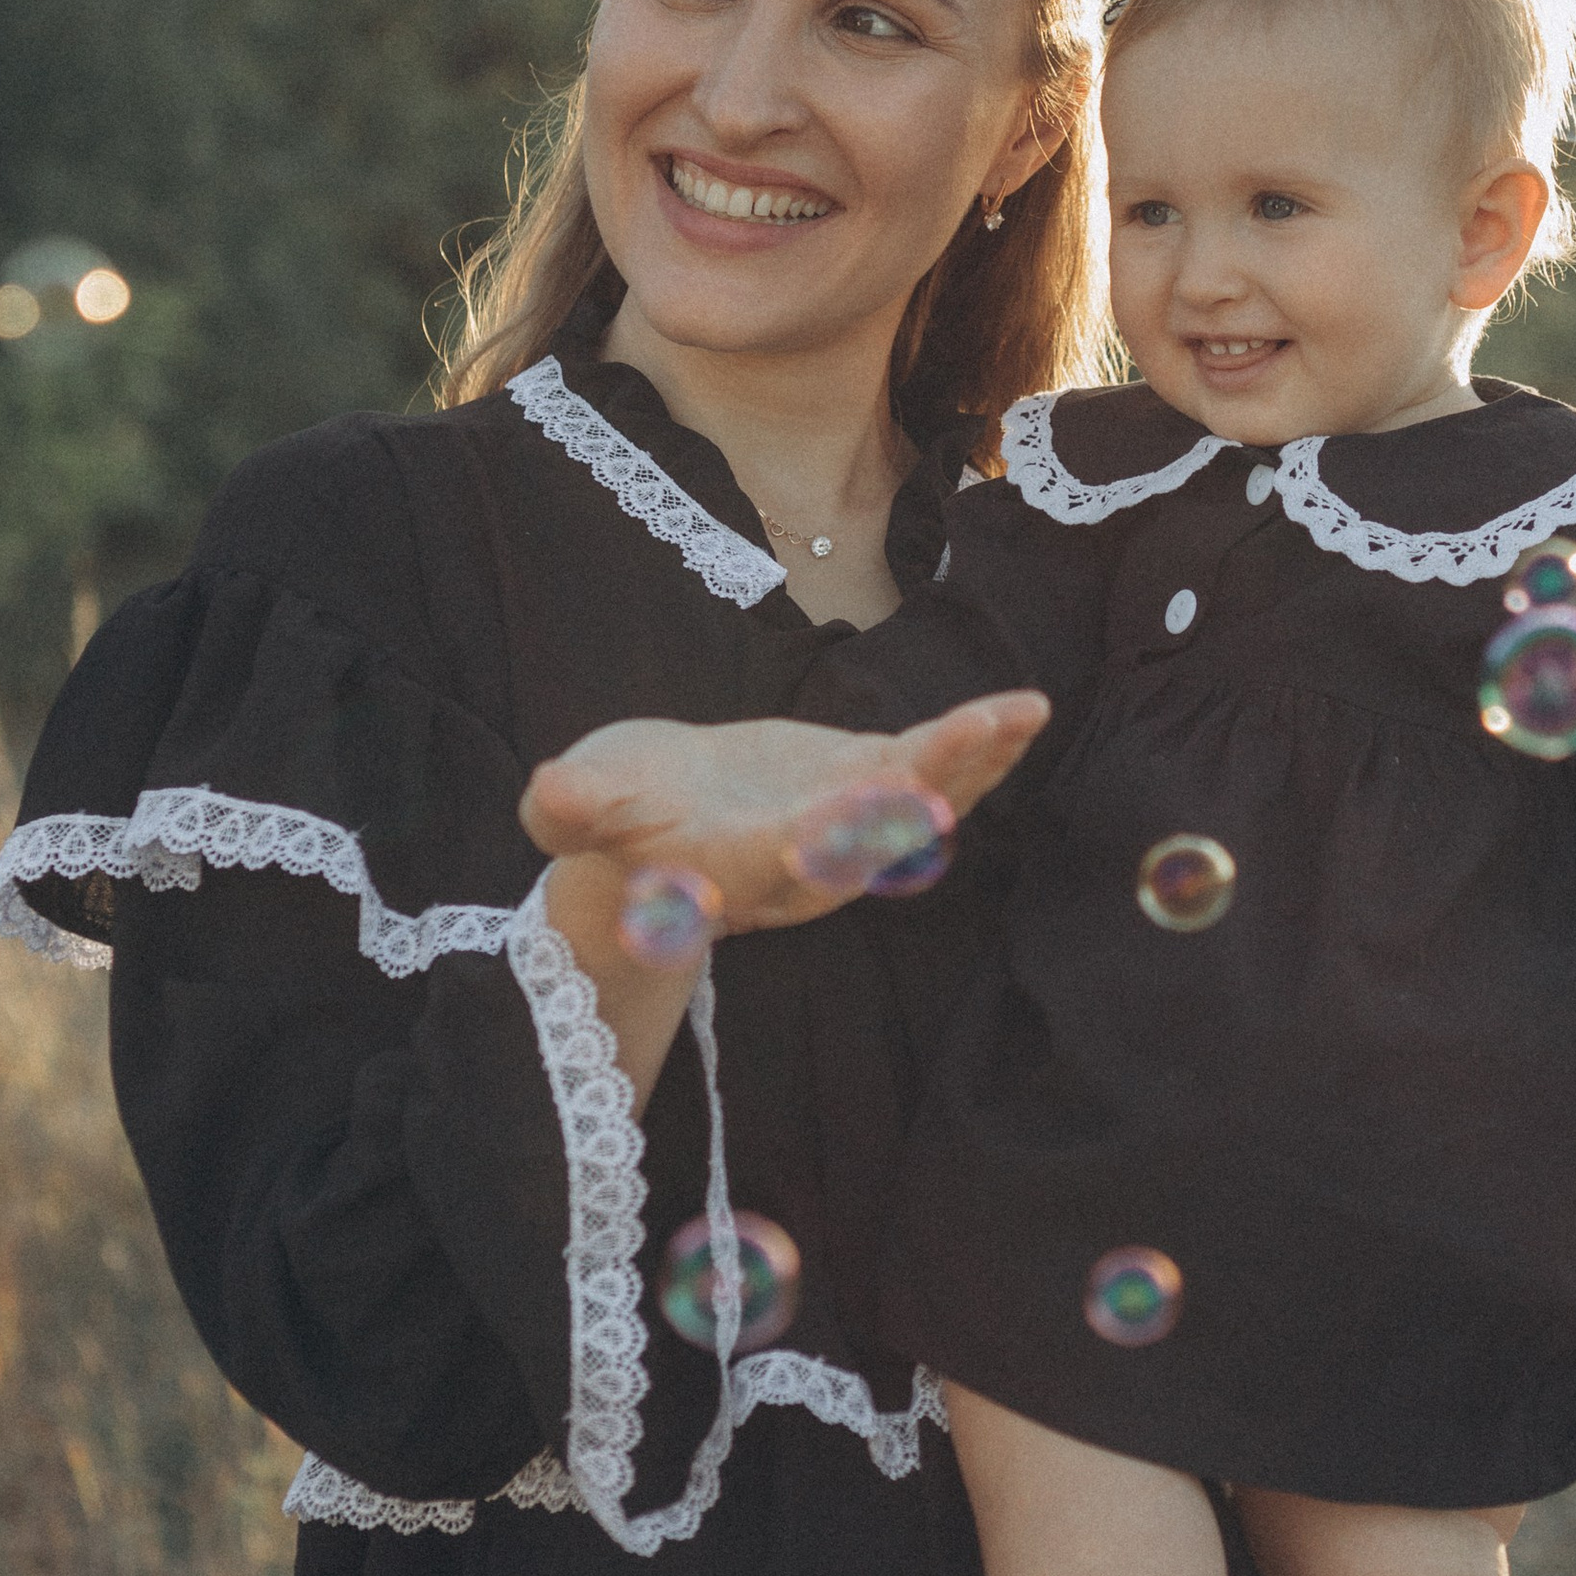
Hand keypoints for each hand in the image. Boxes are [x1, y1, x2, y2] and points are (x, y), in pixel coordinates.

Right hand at [520, 693, 1048, 940]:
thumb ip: (571, 809)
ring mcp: (844, 828)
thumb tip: (551, 795)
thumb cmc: (605, 824)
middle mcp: (807, 862)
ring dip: (975, 761)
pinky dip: (974, 743)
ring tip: (1024, 711)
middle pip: (876, 828)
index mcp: (739, 865)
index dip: (830, 831)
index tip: (874, 802)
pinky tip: (1022, 710)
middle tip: (976, 732)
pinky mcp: (864, 788)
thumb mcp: (573, 812)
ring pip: (922, 802)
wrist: (646, 837)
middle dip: (930, 782)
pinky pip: (930, 769)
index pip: (787, 854)